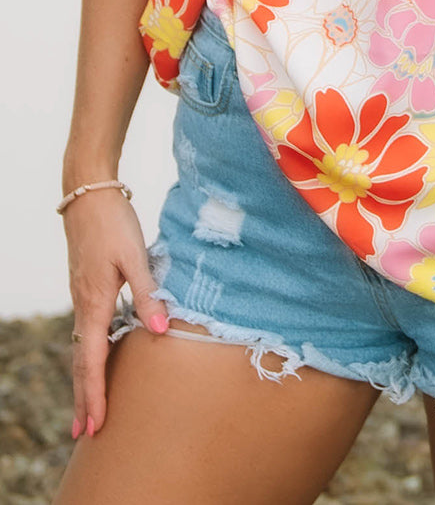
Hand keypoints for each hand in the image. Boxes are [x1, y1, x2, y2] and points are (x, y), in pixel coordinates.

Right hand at [62, 189, 169, 437]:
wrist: (88, 193)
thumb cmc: (114, 222)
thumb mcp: (134, 254)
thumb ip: (148, 292)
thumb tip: (160, 329)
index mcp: (94, 303)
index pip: (91, 360)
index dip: (95, 394)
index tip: (96, 425)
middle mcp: (84, 305)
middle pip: (80, 362)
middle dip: (84, 398)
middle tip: (84, 434)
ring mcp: (82, 297)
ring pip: (80, 348)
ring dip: (84, 379)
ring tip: (88, 408)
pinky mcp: (87, 287)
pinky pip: (84, 332)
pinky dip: (87, 356)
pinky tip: (97, 360)